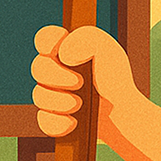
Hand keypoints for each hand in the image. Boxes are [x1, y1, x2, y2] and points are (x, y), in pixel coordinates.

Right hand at [30, 24, 138, 138]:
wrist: (122, 111)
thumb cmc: (114, 77)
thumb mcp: (107, 48)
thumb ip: (86, 39)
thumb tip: (63, 54)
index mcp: (65, 49)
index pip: (44, 38)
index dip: (46, 41)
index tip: (57, 50)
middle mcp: (55, 70)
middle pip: (37, 68)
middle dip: (57, 76)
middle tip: (79, 83)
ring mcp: (52, 95)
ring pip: (38, 96)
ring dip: (59, 100)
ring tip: (79, 103)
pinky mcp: (54, 119)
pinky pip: (43, 121)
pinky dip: (57, 122)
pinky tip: (73, 122)